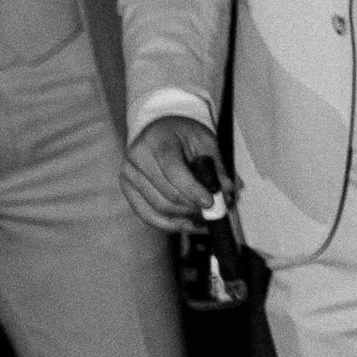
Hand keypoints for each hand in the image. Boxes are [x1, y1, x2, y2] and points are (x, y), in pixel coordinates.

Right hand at [121, 115, 228, 230]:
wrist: (159, 131)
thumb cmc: (182, 134)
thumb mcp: (204, 140)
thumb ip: (217, 165)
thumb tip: (229, 191)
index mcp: (156, 141)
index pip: (173, 171)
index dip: (192, 190)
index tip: (211, 202)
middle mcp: (136, 159)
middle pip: (166, 194)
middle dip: (193, 207)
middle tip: (214, 213)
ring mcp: (128, 176)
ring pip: (158, 208)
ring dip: (184, 218)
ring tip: (206, 219)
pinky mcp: (127, 191)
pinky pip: (148, 216)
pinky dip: (170, 225)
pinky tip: (190, 225)